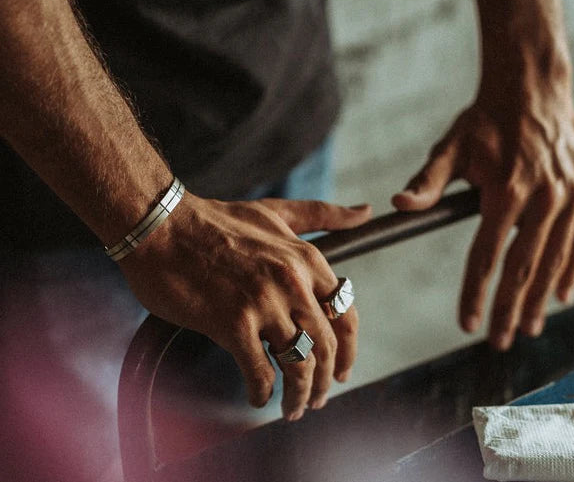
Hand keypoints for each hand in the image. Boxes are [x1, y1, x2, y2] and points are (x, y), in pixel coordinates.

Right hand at [120, 194, 370, 420]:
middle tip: (318, 399)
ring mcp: (264, 303)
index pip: (345, 314)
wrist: (163, 226)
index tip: (341, 369)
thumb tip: (366, 210)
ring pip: (300, 364)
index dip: (348, 349)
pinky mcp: (232, 323)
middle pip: (327, 346)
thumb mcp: (277, 211)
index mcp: (307, 258)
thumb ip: (322, 214)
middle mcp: (293, 282)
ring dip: (300, 395)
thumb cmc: (217, 220)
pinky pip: (259, 372)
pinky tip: (258, 397)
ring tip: (292, 408)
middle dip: (325, 381)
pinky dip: (262, 393)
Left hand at [392, 95, 573, 349]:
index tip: (467, 324)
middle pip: (522, 268)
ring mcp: (573, 196)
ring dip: (538, 299)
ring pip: (553, 260)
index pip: (485, 257)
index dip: (475, 295)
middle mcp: (543, 198)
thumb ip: (428, 182)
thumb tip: (398, 204)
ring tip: (526, 328)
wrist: (533, 88)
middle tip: (497, 341)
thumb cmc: (485, 120)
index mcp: (505, 191)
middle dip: (507, 309)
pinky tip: (558, 294)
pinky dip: (570, 269)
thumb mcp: (451, 147)